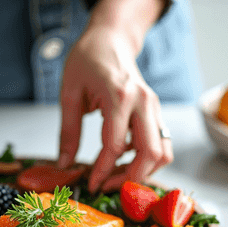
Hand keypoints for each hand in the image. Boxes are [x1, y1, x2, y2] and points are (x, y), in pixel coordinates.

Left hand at [57, 27, 171, 192]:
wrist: (111, 39)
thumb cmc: (88, 59)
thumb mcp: (69, 93)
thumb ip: (67, 132)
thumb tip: (64, 164)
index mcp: (119, 96)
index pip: (116, 146)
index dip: (103, 171)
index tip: (91, 184)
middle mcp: (143, 103)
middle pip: (151, 154)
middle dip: (129, 179)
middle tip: (106, 187)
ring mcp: (154, 107)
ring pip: (163, 152)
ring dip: (142, 173)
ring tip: (116, 178)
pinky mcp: (157, 112)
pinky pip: (161, 144)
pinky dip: (146, 161)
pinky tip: (123, 163)